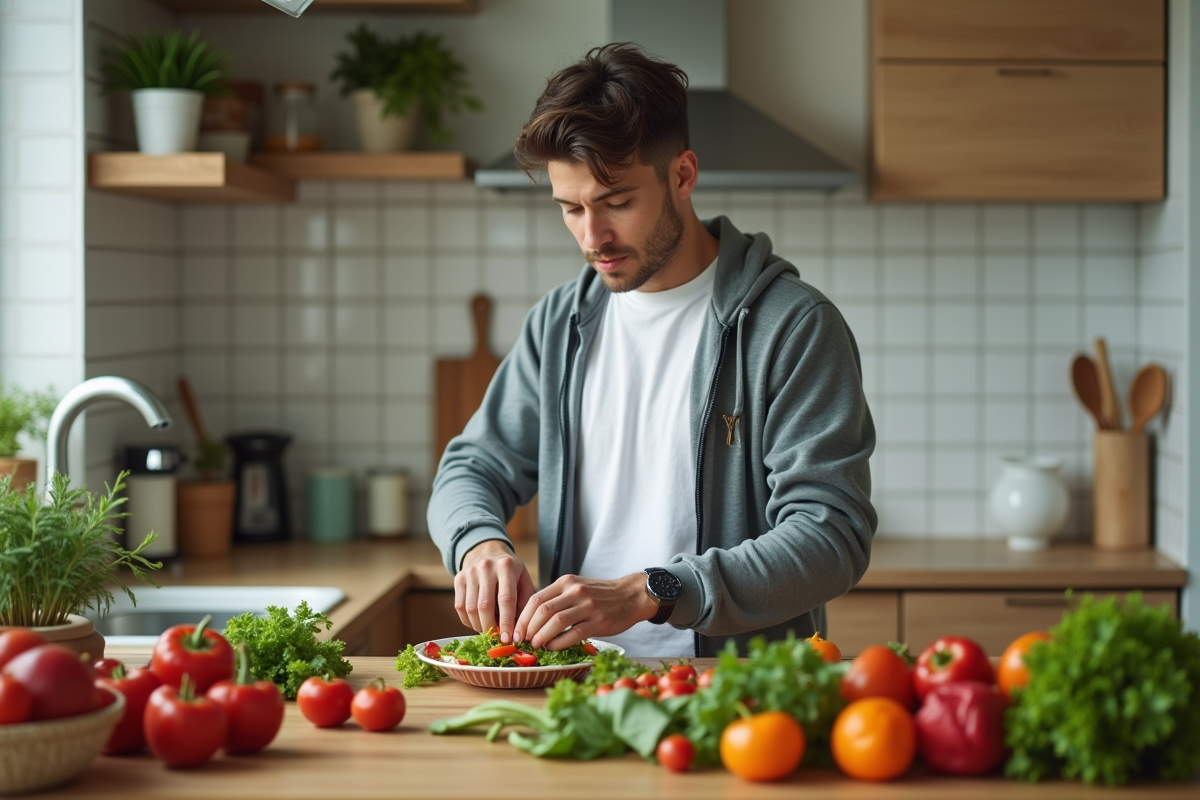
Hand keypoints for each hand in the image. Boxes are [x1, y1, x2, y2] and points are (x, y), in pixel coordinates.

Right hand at [455, 540, 534, 643]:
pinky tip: (478, 622)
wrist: (488, 552)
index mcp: (507, 567)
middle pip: (485, 606)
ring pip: (470, 608)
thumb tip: (519, 631)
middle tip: (497, 639)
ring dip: (479, 626)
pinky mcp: (458, 579)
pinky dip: (468, 621)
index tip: (508, 639)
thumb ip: (524, 603)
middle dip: (490, 627)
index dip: (506, 621)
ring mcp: (470, 572)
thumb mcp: (524, 580)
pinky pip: (460, 607)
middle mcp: (486, 567)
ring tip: (489, 630)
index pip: (506, 599)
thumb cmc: (510, 572)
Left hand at [513, 572, 658, 650]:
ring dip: (541, 637)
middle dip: (528, 629)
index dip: (522, 617)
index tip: (517, 631)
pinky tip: (553, 648)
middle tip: (523, 641)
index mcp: (566, 583)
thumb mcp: (577, 588)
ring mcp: (587, 606)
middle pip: (542, 610)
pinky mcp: (598, 621)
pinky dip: (558, 643)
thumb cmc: (601, 595)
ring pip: (555, 622)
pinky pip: (573, 634)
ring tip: (536, 645)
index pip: (536, 599)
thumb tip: (532, 619)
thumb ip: (557, 599)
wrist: (631, 595)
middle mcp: (575, 592)